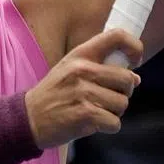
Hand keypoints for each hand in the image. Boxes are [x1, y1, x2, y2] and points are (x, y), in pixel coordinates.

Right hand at [24, 29, 142, 148]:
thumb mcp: (70, 69)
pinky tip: (93, 124)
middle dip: (124, 92)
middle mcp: (83, 70)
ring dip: (114, 112)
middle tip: (108, 98)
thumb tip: (135, 78)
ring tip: (96, 111)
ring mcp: (84, 92)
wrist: (28, 118)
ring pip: (122, 104)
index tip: (135, 61)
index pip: (116, 36)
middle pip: (127, 79)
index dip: (134, 46)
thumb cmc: (53, 93)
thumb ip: (99, 68)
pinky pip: (115, 123)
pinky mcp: (86, 115)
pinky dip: (108, 127)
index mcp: (81, 54)